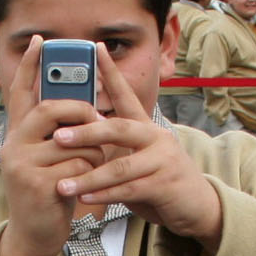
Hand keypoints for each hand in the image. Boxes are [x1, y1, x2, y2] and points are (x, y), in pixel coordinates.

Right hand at [0, 35, 103, 255]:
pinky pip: (78, 165)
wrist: (34, 236)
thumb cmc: (48, 194)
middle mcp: (13, 145)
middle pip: (51, 109)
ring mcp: (22, 164)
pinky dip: (90, 174)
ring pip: (73, 140)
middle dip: (82, 113)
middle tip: (97, 123)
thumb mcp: (47, 159)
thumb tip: (86, 109)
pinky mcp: (37, 184)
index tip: (40, 41)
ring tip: (92, 167)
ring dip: (93, 152)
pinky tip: (84, 187)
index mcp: (17, 135)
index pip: (20, 93)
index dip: (31, 66)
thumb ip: (57, 134)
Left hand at [51, 43, 222, 253]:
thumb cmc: (160, 183)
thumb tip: (80, 137)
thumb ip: (115, 149)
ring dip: (88, 177)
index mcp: (147, 128)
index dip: (112, 72)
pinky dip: (105, 195)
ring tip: (63, 185)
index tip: (96, 48)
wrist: (197, 207)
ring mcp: (163, 161)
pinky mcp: (165, 185)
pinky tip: (85, 199)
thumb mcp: (137, 160)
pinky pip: (129, 189)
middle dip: (86, 133)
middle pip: (118, 129)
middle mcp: (157, 138)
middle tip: (58, 136)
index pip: (128, 95)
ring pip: (120, 166)